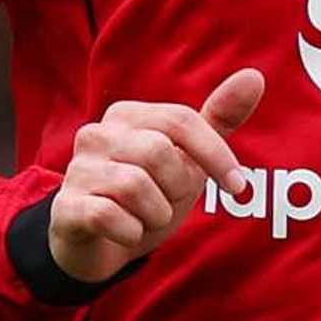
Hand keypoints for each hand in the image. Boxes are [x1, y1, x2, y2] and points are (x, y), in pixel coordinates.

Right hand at [49, 68, 264, 283]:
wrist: (99, 244)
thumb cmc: (149, 194)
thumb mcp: (189, 158)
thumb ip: (219, 118)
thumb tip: (254, 75)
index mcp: (127, 115)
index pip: (182, 121)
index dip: (215, 155)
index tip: (238, 186)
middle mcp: (96, 134)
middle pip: (159, 153)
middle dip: (177, 188)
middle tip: (168, 202)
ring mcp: (77, 169)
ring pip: (136, 186)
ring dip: (156, 214)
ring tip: (147, 218)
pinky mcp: (66, 207)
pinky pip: (109, 216)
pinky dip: (131, 231)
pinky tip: (127, 232)